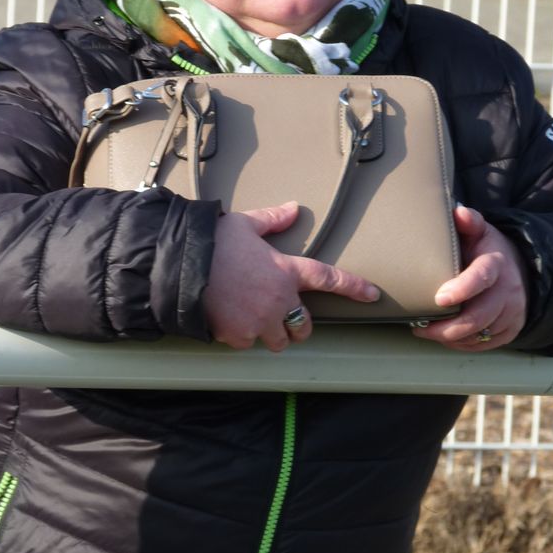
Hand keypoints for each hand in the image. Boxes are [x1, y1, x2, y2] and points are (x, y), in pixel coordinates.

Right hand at [203, 201, 380, 351]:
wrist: (179, 266)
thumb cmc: (213, 242)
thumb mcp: (245, 225)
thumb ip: (272, 221)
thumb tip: (293, 209)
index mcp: (286, 270)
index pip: (329, 279)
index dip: (354, 287)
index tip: (372, 295)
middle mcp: (279, 300)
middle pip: (304, 326)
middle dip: (297, 325)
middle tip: (281, 315)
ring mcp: (260, 321)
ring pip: (279, 341)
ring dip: (272, 334)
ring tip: (254, 320)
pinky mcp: (239, 336)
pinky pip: (249, 343)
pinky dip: (243, 336)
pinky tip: (230, 319)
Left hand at [412, 205, 527, 349]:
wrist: (520, 270)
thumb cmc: (487, 251)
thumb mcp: (480, 232)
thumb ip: (469, 222)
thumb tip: (458, 212)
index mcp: (496, 264)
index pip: (482, 278)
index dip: (462, 289)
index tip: (439, 298)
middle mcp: (508, 291)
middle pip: (478, 316)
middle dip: (446, 326)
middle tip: (419, 326)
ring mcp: (512, 313)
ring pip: (479, 334)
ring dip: (450, 337)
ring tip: (425, 331)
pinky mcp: (510, 330)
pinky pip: (484, 344)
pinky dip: (461, 344)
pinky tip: (444, 337)